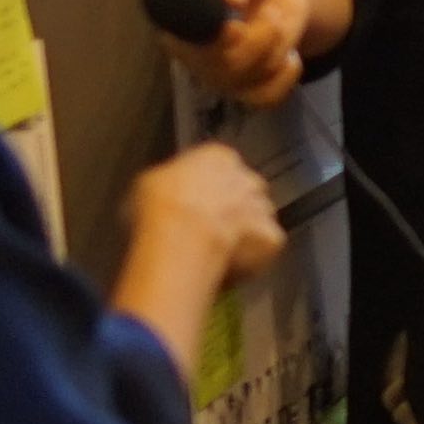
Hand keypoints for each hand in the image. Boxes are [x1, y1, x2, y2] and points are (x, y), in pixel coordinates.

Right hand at [125, 142, 290, 295]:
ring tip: (221, 253)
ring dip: (245, 233)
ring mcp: (264, 208)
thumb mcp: (150, 184)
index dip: (210, 188)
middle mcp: (249, 177)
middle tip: (210, 230)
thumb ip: (170, 184)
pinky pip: (264, 249)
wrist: (183, 236)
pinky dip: (252, 259)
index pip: (221, 167)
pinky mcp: (273, 239)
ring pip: (259, 220)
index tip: (197, 204)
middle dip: (234, 208)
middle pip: (246, 192)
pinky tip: (231, 266)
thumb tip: (168, 194)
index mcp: (219, 157)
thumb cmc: (160, 205)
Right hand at [177, 0, 322, 107]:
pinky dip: (285, 78)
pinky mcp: (246, 90)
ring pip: (246, 83)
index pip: (183, 45)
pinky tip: (289, 55)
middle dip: (257, 39)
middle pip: (220, 68)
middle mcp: (192, 55)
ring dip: (274, 51)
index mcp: (180, 21)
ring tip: (276, 23)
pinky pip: (265, 99)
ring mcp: (219, 77)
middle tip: (273, 13)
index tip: (235, 27)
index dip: (210, 42)